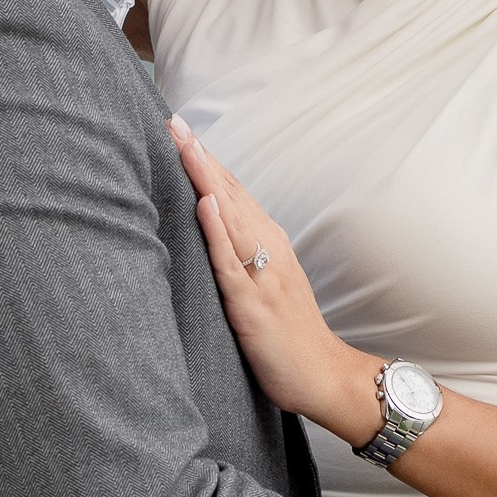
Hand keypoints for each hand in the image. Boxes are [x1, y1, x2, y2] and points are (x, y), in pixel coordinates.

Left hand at [171, 122, 381, 443]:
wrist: (324, 376)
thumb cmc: (290, 334)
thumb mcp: (267, 284)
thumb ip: (243, 255)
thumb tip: (213, 228)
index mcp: (268, 244)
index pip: (233, 193)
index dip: (206, 161)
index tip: (179, 129)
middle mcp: (268, 251)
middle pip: (230, 194)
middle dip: (200, 157)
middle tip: (172, 121)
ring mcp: (262, 276)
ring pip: (230, 217)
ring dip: (206, 179)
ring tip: (184, 145)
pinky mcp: (253, 305)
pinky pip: (232, 264)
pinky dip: (218, 232)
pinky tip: (206, 204)